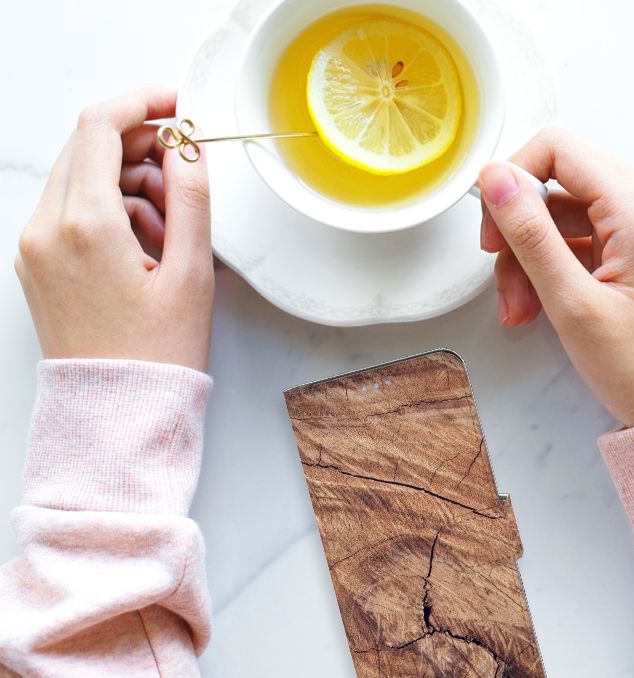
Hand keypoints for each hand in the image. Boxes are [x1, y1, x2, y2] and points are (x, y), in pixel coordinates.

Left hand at [15, 88, 213, 371]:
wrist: (117, 412)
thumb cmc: (157, 354)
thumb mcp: (192, 272)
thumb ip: (192, 198)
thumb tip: (188, 146)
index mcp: (85, 225)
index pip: (100, 126)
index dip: (143, 103)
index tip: (177, 105)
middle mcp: (46, 229)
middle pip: (88, 147)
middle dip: (141, 147)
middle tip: (185, 174)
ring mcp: (35, 246)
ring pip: (81, 178)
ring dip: (129, 182)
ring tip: (173, 228)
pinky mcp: (37, 263)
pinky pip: (72, 210)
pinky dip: (110, 209)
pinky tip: (147, 245)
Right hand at [478, 128, 633, 426]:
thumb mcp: (571, 301)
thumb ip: (529, 233)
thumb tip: (494, 177)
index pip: (558, 149)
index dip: (512, 179)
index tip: (492, 228)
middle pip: (557, 182)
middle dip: (519, 230)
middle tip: (502, 279)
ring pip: (561, 213)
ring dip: (529, 257)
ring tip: (519, 309)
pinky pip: (578, 237)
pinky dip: (550, 267)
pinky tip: (537, 307)